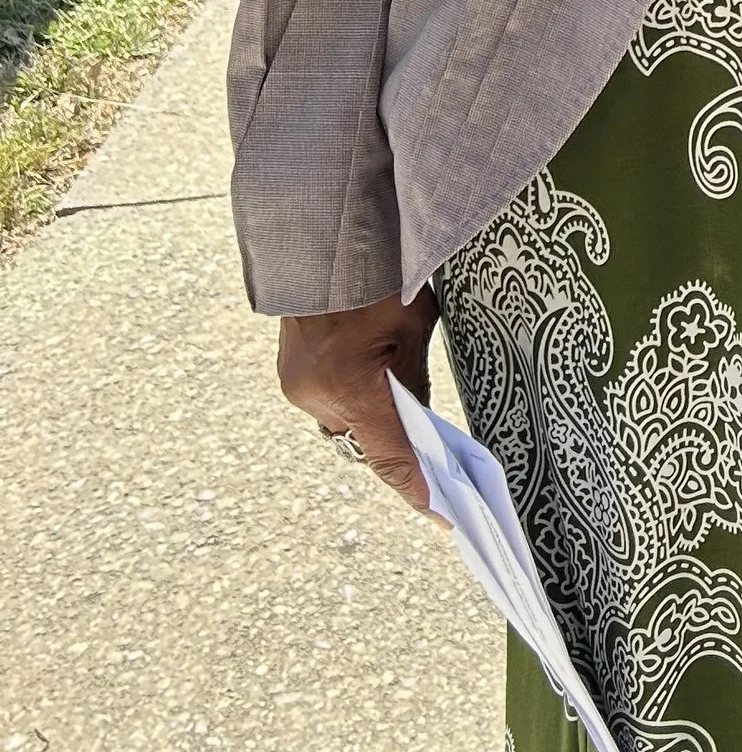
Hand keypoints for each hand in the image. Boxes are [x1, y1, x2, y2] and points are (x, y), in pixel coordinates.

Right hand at [276, 286, 444, 523]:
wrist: (320, 235)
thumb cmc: (377, 274)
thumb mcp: (412, 327)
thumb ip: (414, 381)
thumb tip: (417, 420)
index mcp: (351, 387)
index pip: (390, 455)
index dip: (417, 489)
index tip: (441, 515)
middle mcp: (316, 394)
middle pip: (365, 440)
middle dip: (395, 439)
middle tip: (431, 440)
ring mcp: (297, 384)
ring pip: (345, 421)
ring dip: (371, 413)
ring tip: (398, 388)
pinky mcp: (290, 371)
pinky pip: (327, 399)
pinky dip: (352, 394)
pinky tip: (369, 369)